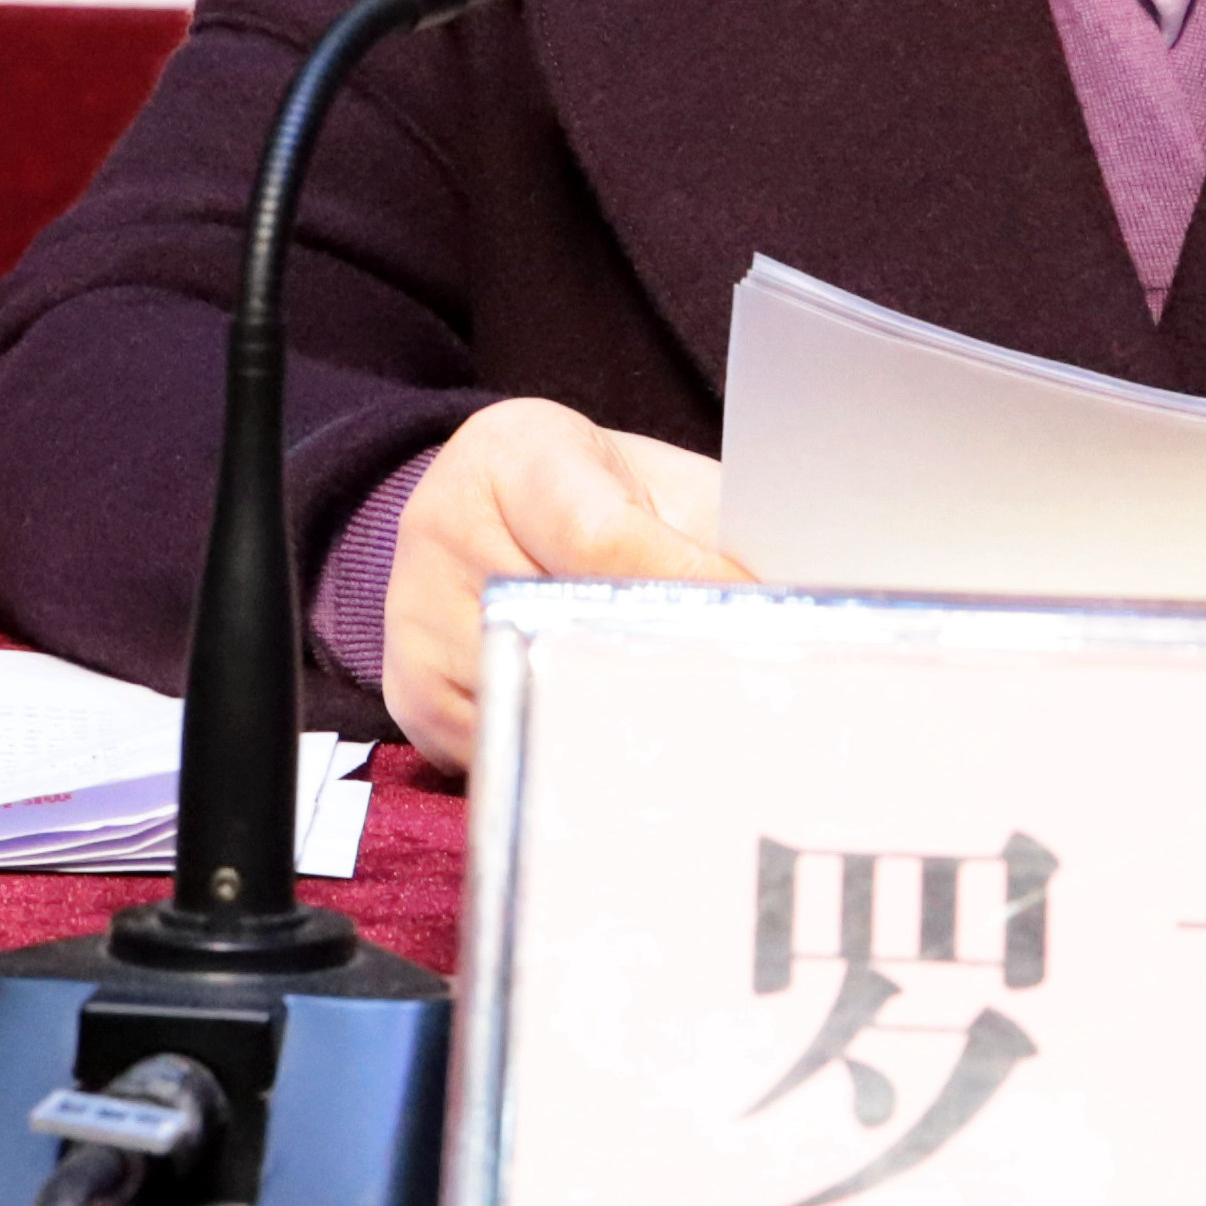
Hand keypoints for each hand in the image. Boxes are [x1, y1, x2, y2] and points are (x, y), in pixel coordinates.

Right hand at [381, 399, 742, 768]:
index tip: (753, 624)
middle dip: (661, 662)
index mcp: (514, 455)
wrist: (488, 511)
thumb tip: (792, 594)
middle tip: (743, 696)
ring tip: (692, 727)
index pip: (604, 537)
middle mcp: (443, 528)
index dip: (685, 587)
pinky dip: (570, 750)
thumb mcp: (655, 480)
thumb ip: (717, 527)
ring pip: (537, 694)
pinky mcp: (412, 694)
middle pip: (567, 624)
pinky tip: (617, 741)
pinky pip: (507, 746)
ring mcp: (416, 617)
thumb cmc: (596, 495)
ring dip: (619, 718)